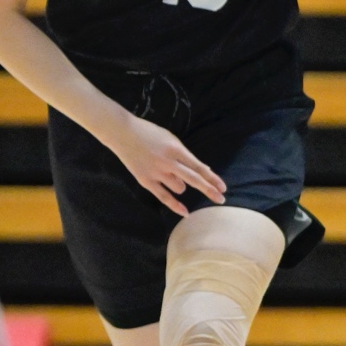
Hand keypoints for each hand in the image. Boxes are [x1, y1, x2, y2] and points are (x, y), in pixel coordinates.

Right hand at [104, 115, 227, 217]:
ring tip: (170, 173)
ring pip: (179, 188)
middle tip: (221, 199)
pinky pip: (163, 196)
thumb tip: (203, 171)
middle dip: (209, 189)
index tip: (223, 187)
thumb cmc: (149, 134)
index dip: (212, 178)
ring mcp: (156, 172)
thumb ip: (185, 156)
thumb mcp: (170, 139)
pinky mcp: (145, 180)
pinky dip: (175, 205)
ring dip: (181, 184)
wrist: (122, 133)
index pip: (198, 167)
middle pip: (194, 179)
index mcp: (175, 149)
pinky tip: (185, 212)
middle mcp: (168, 162)